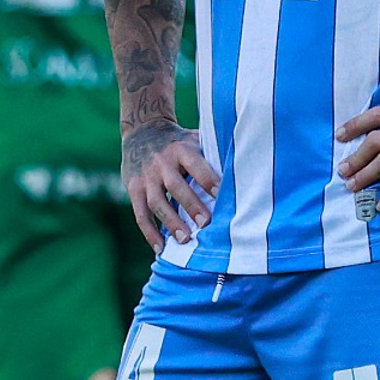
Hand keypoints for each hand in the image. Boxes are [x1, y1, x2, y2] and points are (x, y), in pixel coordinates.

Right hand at [122, 120, 220, 251]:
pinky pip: (141, 215)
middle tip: (206, 224)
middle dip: (191, 205)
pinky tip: (161, 249)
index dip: (209, 180)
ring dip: (171, 222)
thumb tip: (245, 171)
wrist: (142, 131)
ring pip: (157, 203)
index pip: (196, 165)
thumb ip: (211, 154)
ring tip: (186, 240)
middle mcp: (162, 163)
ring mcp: (146, 177)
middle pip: (176, 186)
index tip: (222, 197)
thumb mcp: (194, 139)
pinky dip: (150, 233)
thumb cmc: (179, 141)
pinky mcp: (133, 189)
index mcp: (181, 149)